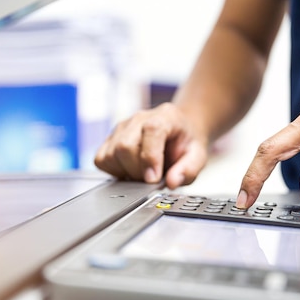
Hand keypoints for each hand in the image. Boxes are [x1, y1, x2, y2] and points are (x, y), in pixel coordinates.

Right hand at [94, 103, 209, 188]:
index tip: (153, 179)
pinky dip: (114, 170)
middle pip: (125, 146)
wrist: (177, 131)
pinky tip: (129, 169)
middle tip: (152, 178)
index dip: (150, 158)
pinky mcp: (110, 138)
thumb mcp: (198, 156)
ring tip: (143, 172)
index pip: (151, 131)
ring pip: (111, 154)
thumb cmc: (185, 143)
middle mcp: (140, 119)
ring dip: (126, 172)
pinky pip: (101, 159)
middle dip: (137, 171)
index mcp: (165, 117)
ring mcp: (122, 127)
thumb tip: (172, 181)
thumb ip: (188, 169)